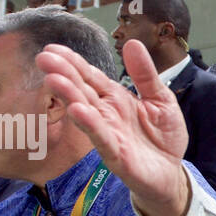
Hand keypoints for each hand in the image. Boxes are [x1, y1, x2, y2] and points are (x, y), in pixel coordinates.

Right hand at [36, 39, 191, 215]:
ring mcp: (109, 135)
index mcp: (115, 98)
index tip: (53, 49)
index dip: (74, 63)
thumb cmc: (163, 137)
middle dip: (64, 74)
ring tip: (53, 80)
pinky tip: (78, 110)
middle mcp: (107, 114)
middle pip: (82, 91)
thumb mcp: (161, 99)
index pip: (91, 77)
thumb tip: (133, 44)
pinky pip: (101, 138)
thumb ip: (145, 74)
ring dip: (69, 96)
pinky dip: (90, 124)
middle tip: (43, 58)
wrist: (172, 172)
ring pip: (86, 113)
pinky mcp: (116, 156)